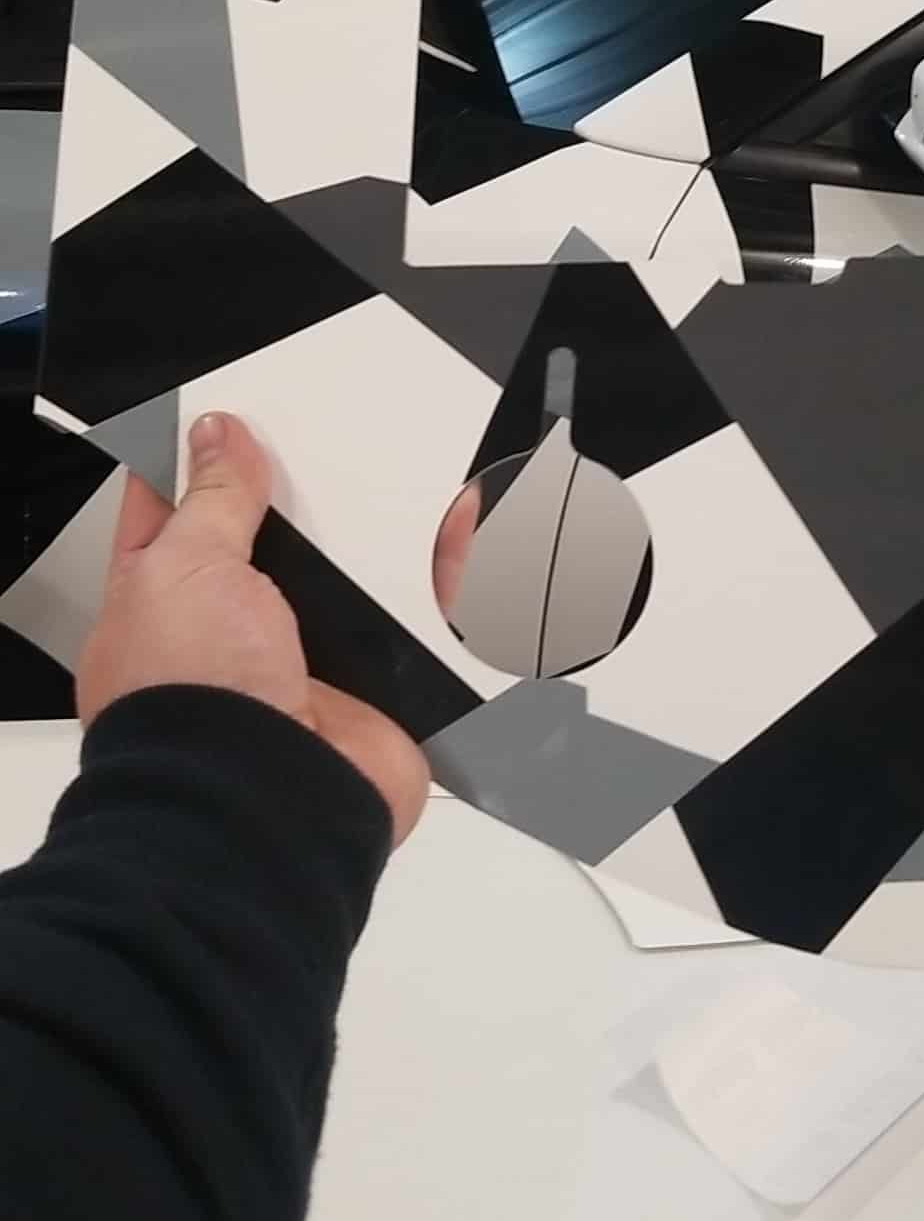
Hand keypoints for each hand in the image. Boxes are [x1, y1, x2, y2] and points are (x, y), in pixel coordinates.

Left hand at [79, 413, 430, 847]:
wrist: (265, 802)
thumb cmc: (193, 701)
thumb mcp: (184, 566)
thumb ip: (211, 499)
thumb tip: (216, 436)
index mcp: (166, 600)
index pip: (178, 513)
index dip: (204, 463)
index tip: (237, 418)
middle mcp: (234, 633)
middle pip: (280, 542)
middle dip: (312, 499)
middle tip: (341, 443)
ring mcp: (305, 662)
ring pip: (354, 580)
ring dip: (385, 539)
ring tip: (414, 481)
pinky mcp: (372, 689)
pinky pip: (419, 624)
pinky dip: (446, 583)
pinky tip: (460, 537)